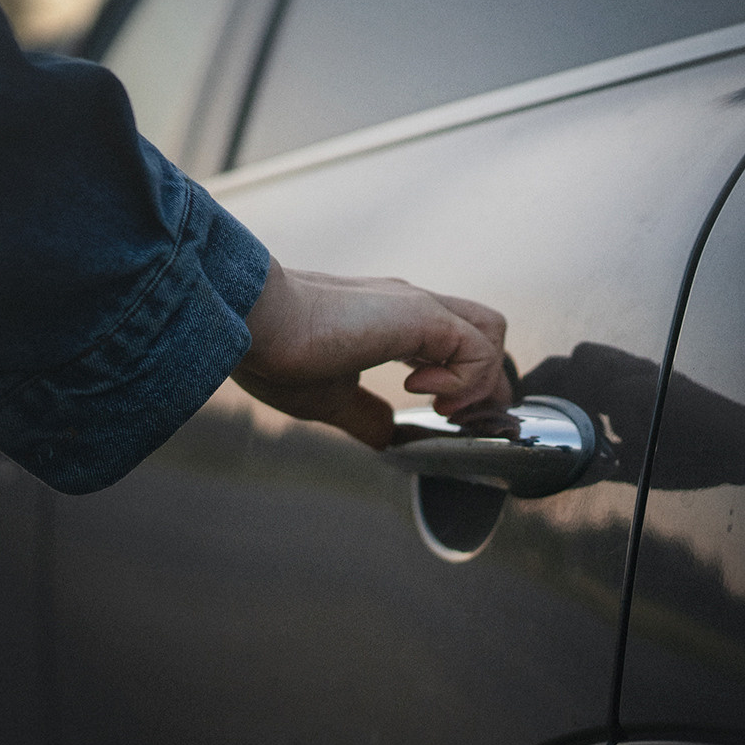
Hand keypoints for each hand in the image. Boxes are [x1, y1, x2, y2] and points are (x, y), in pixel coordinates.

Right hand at [232, 262, 511, 447]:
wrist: (253, 323)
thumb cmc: (275, 354)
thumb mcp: (329, 398)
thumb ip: (365, 414)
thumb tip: (388, 438)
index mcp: (391, 321)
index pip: (455, 342)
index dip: (463, 381)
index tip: (440, 416)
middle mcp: (412, 306)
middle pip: (485, 330)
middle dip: (486, 382)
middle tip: (454, 418)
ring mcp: (419, 306)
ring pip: (491, 331)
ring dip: (481, 380)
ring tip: (443, 407)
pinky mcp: (422, 315)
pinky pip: (478, 348)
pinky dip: (466, 381)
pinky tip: (423, 393)